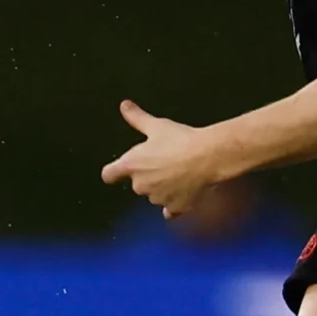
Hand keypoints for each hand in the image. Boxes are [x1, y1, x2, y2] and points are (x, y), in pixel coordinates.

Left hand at [100, 99, 229, 214]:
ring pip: (154, 195)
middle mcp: (140, 186)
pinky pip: (170, 210)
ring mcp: (157, 199)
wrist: (208, 157)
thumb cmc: (180, 140)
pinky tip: (182, 194)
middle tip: (164, 162)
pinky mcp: (175, 208)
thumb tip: (124, 105)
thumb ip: (137, 118)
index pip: (109, 174)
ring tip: (179, 173)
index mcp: (131, 165)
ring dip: (162, 188)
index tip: (117, 170)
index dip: (113, 172)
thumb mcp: (156, 125)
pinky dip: (173, 204)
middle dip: (147, 176)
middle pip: (136, 184)